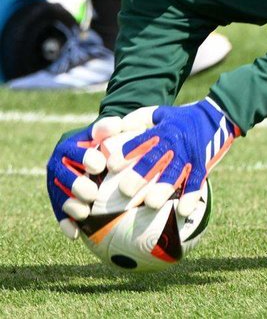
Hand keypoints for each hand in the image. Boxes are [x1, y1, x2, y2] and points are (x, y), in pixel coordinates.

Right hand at [46, 116, 122, 237]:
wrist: (104, 156)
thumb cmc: (111, 142)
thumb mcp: (111, 133)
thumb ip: (111, 129)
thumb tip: (116, 124)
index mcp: (70, 145)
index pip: (74, 151)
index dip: (84, 157)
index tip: (99, 166)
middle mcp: (59, 164)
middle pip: (62, 175)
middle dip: (76, 184)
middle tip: (92, 193)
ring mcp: (57, 183)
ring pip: (58, 195)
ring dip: (70, 205)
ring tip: (85, 213)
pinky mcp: (60, 200)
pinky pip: (60, 213)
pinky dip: (66, 223)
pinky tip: (74, 234)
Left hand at [107, 97, 239, 217]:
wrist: (219, 115)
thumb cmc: (183, 118)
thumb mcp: (160, 113)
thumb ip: (138, 119)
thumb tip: (117, 129)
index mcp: (162, 131)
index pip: (140, 142)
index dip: (126, 153)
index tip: (112, 166)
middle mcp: (174, 144)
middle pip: (155, 160)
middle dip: (140, 175)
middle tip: (125, 190)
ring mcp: (189, 156)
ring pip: (175, 173)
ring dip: (164, 188)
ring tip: (151, 203)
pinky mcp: (203, 165)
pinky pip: (197, 182)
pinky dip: (191, 196)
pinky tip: (183, 210)